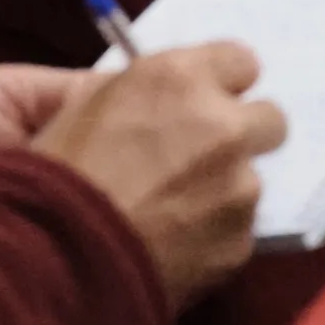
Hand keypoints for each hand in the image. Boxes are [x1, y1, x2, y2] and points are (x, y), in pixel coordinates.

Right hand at [33, 42, 286, 305]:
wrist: (54, 263)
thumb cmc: (58, 174)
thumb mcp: (89, 104)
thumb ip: (147, 91)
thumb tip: (172, 96)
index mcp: (180, 79)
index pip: (241, 61)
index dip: (222, 83)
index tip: (206, 101)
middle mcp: (222, 127)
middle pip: (269, 119)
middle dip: (242, 135)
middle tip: (203, 156)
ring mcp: (238, 188)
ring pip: (249, 180)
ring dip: (222, 190)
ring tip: (171, 214)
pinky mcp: (239, 243)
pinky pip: (236, 230)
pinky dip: (212, 236)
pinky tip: (172, 247)